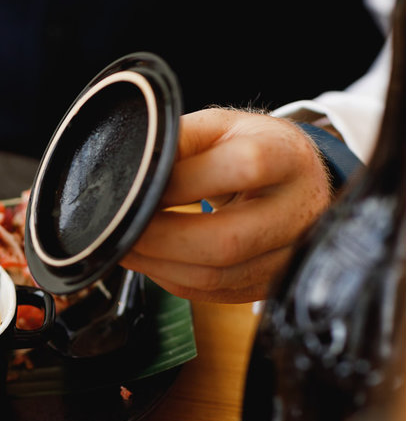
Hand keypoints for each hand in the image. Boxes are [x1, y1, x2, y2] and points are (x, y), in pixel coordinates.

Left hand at [120, 108, 332, 302]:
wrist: (295, 180)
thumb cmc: (252, 148)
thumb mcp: (219, 127)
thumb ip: (178, 141)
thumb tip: (131, 171)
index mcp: (287, 157)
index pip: (244, 168)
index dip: (184, 184)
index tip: (143, 188)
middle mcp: (298, 211)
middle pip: (227, 240)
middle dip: (160, 238)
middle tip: (123, 227)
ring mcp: (289, 256)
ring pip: (215, 276)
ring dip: (157, 264)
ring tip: (127, 244)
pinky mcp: (269, 285)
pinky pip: (211, 293)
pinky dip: (170, 278)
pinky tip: (152, 260)